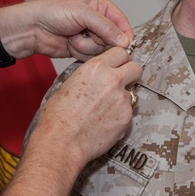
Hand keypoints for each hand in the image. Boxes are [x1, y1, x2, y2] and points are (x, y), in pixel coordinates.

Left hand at [0, 0, 133, 60]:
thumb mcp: (82, 13)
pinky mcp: (80, 48)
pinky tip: (69, 44)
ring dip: (86, 46)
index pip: (121, 20)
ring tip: (72, 37)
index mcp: (98, 4)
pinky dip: (80, 52)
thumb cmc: (50, 12)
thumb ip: (106, 26)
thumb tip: (124, 40)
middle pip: (112, 38)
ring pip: (101, 49)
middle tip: (85, 33)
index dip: (124, 34)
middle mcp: (95, 20)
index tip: (126, 44)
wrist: (29, 29)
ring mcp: (87, 35)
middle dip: (98, 39)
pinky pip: (90, 56)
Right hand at [31, 47, 142, 166]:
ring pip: (132, 94)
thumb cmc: (58, 117)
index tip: (118, 66)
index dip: (120, 60)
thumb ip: (90, 77)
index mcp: (96, 68)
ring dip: (122, 99)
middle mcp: (113, 80)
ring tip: (103, 111)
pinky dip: (120, 116)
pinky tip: (104, 123)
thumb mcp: (69, 85)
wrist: (62, 143)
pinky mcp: (127, 118)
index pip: (121, 52)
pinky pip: (128, 112)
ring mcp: (122, 99)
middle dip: (131, 75)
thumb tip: (97, 76)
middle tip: (122, 84)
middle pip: (136, 68)